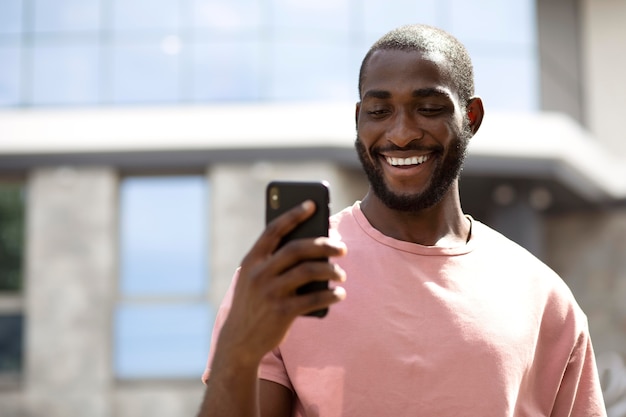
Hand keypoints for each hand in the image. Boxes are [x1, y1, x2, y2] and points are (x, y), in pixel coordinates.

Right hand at [214, 200, 346, 367]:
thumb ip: (275, 262)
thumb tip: (314, 246)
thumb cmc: (254, 303)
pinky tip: (339, 294)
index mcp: (252, 260)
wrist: (239, 341)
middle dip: (324, 245)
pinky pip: (314, 299)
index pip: (274, 229)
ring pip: (309, 271)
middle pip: (298, 248)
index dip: (293, 214)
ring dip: (331, 271)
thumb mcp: (255, 279)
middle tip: (342, 247)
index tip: (312, 204)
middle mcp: (259, 273)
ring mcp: (270, 292)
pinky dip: (331, 295)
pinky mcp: (282, 312)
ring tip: (341, 273)